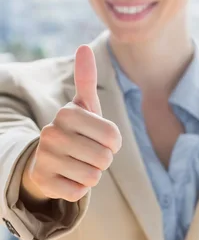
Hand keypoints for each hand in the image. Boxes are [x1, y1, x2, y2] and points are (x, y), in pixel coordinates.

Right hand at [21, 45, 121, 203]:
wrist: (48, 159)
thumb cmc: (77, 130)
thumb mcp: (84, 106)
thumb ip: (86, 78)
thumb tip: (83, 47)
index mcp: (67, 113)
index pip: (114, 137)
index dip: (113, 143)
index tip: (99, 138)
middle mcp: (51, 133)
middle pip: (105, 159)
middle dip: (103, 161)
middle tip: (88, 154)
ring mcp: (44, 158)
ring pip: (93, 177)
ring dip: (92, 175)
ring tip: (78, 164)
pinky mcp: (43, 182)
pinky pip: (79, 192)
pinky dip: (80, 189)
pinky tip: (68, 177)